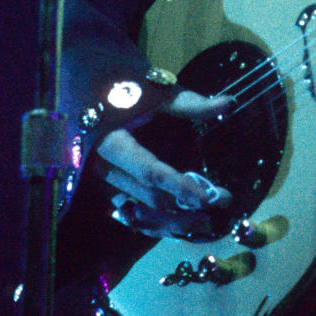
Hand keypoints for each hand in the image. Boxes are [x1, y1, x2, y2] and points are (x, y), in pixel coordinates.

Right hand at [96, 89, 231, 237]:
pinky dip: (156, 226)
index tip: (210, 197)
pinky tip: (181, 228)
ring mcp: (103, 185)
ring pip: (140, 217)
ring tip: (206, 226)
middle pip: (148, 199)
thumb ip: (189, 104)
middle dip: (186, 207)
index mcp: (113, 143)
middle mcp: (105, 170)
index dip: (180, 186)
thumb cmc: (122, 87)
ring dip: (173, 225)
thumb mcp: (154, 93)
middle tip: (222, 203)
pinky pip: (132, 218)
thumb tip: (228, 103)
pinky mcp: (106, 192)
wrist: (87, 90)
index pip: (150, 171)